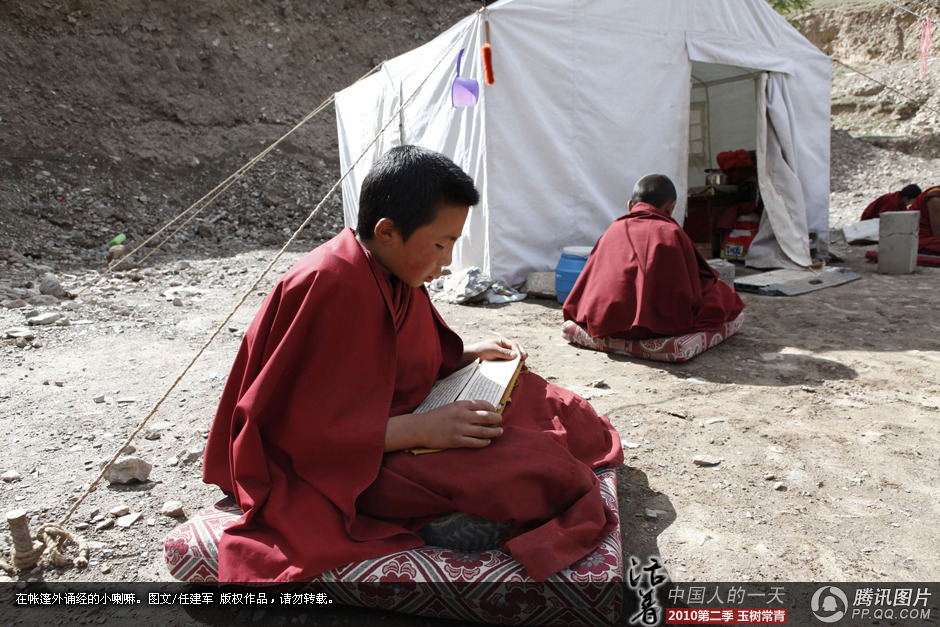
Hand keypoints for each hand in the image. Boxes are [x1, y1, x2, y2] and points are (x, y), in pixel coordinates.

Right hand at [385, 400, 502, 450]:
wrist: (420, 428)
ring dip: (495, 432)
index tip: (495, 411)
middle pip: (487, 417)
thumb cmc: (436, 417)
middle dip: (497, 419)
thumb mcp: (451, 407)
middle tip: (500, 422)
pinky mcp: (457, 441)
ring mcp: (460, 429)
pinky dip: (484, 442)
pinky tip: (488, 441)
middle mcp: (462, 416)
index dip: (493, 408)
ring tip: (499, 432)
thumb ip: (465, 408)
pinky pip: (475, 442)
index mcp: (461, 405)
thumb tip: (482, 411)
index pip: (483, 404)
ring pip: (484, 431)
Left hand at [463, 337, 527, 363]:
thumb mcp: (493, 350)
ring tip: (520, 366)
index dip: (519, 351)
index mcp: (503, 342)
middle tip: (524, 360)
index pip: (514, 345)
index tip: (521, 357)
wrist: (472, 357)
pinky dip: (513, 366)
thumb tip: (516, 355)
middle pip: (517, 351)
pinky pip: (509, 364)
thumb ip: (504, 353)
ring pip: (514, 358)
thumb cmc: (482, 350)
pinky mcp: (502, 363)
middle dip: (522, 355)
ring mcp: (504, 356)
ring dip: (518, 362)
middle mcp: (505, 348)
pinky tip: (515, 370)